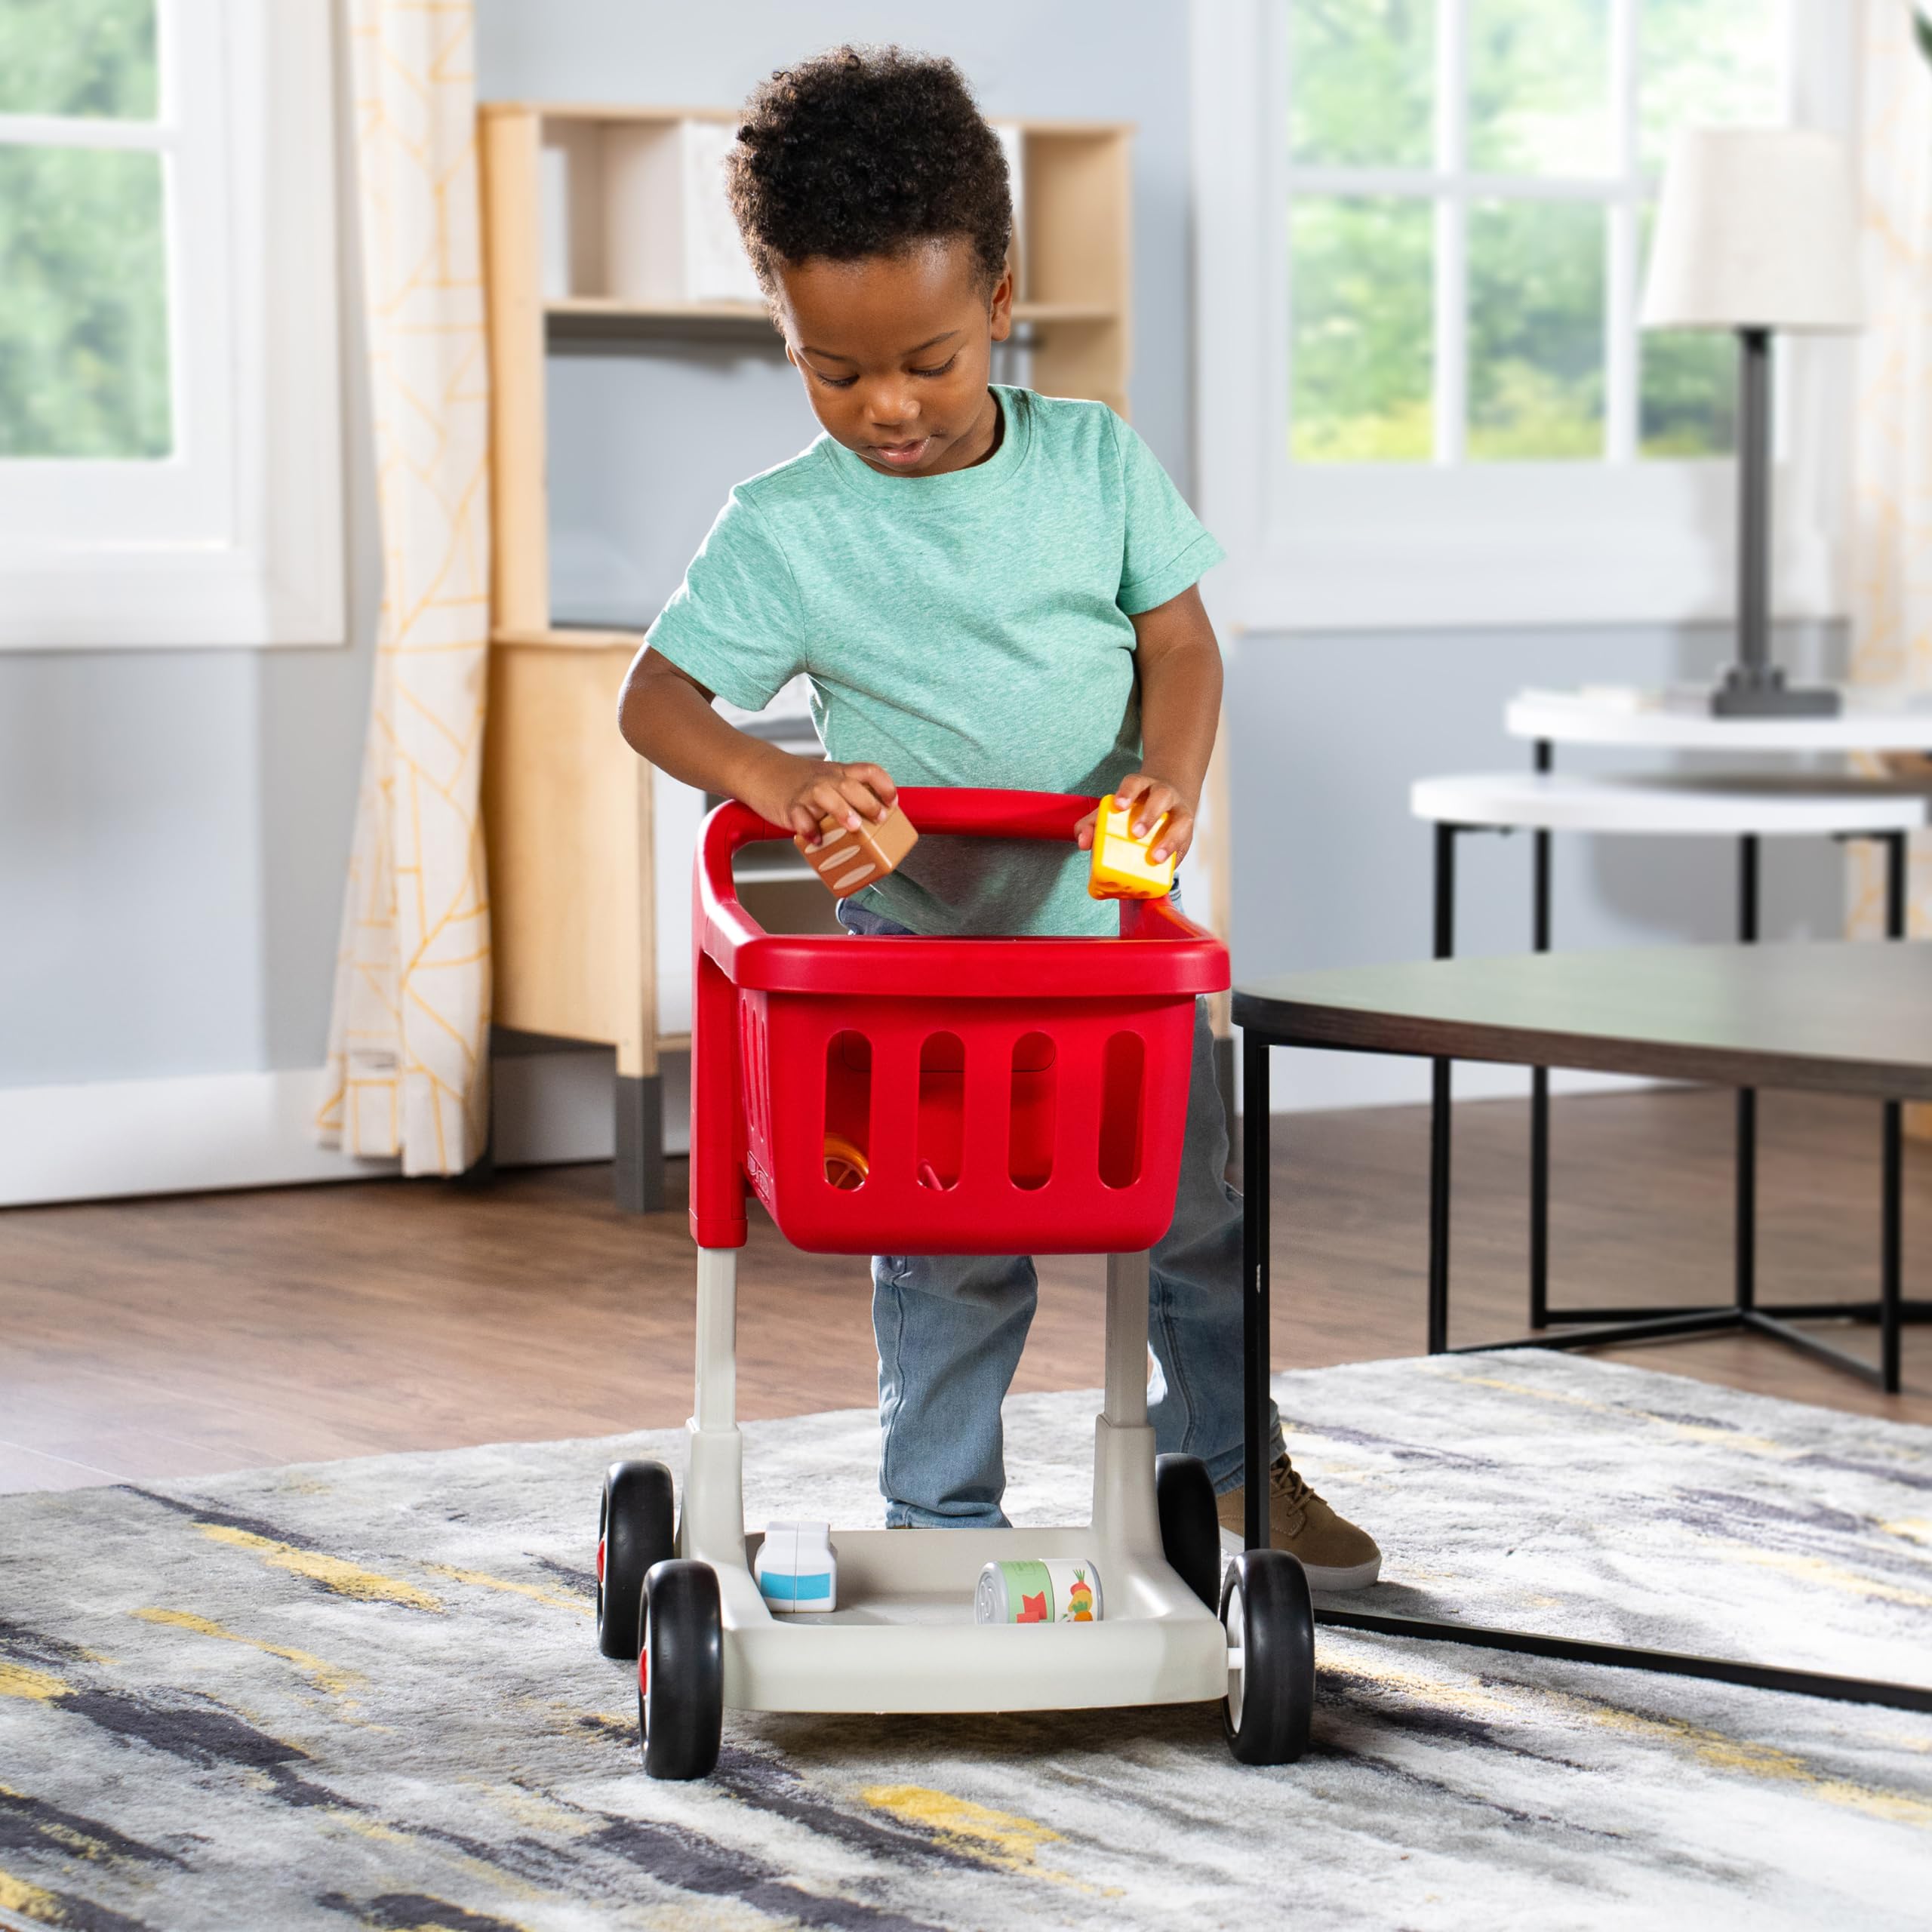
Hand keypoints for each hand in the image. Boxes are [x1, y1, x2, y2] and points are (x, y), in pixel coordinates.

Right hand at [757, 756, 896, 846]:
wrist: (760, 770)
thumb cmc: (799, 781)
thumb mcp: (827, 778)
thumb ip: (846, 793)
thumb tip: (873, 823)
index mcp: (839, 772)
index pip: (868, 770)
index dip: (885, 785)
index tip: (893, 802)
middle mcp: (825, 779)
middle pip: (851, 785)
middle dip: (869, 802)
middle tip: (879, 819)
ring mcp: (806, 792)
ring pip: (826, 795)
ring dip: (843, 811)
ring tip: (853, 827)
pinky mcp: (789, 806)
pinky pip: (800, 817)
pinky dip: (809, 829)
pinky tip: (816, 840)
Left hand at [1074, 771, 1195, 865]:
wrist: (1167, 803)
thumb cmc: (1134, 810)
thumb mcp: (1112, 811)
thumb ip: (1092, 824)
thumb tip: (1084, 842)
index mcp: (1142, 786)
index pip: (1135, 782)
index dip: (1127, 792)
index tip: (1119, 805)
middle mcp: (1164, 794)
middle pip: (1161, 797)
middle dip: (1149, 815)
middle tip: (1136, 833)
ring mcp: (1180, 812)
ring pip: (1182, 820)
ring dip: (1169, 839)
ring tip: (1156, 857)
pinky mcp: (1188, 832)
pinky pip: (1187, 843)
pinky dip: (1178, 854)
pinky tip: (1168, 866)